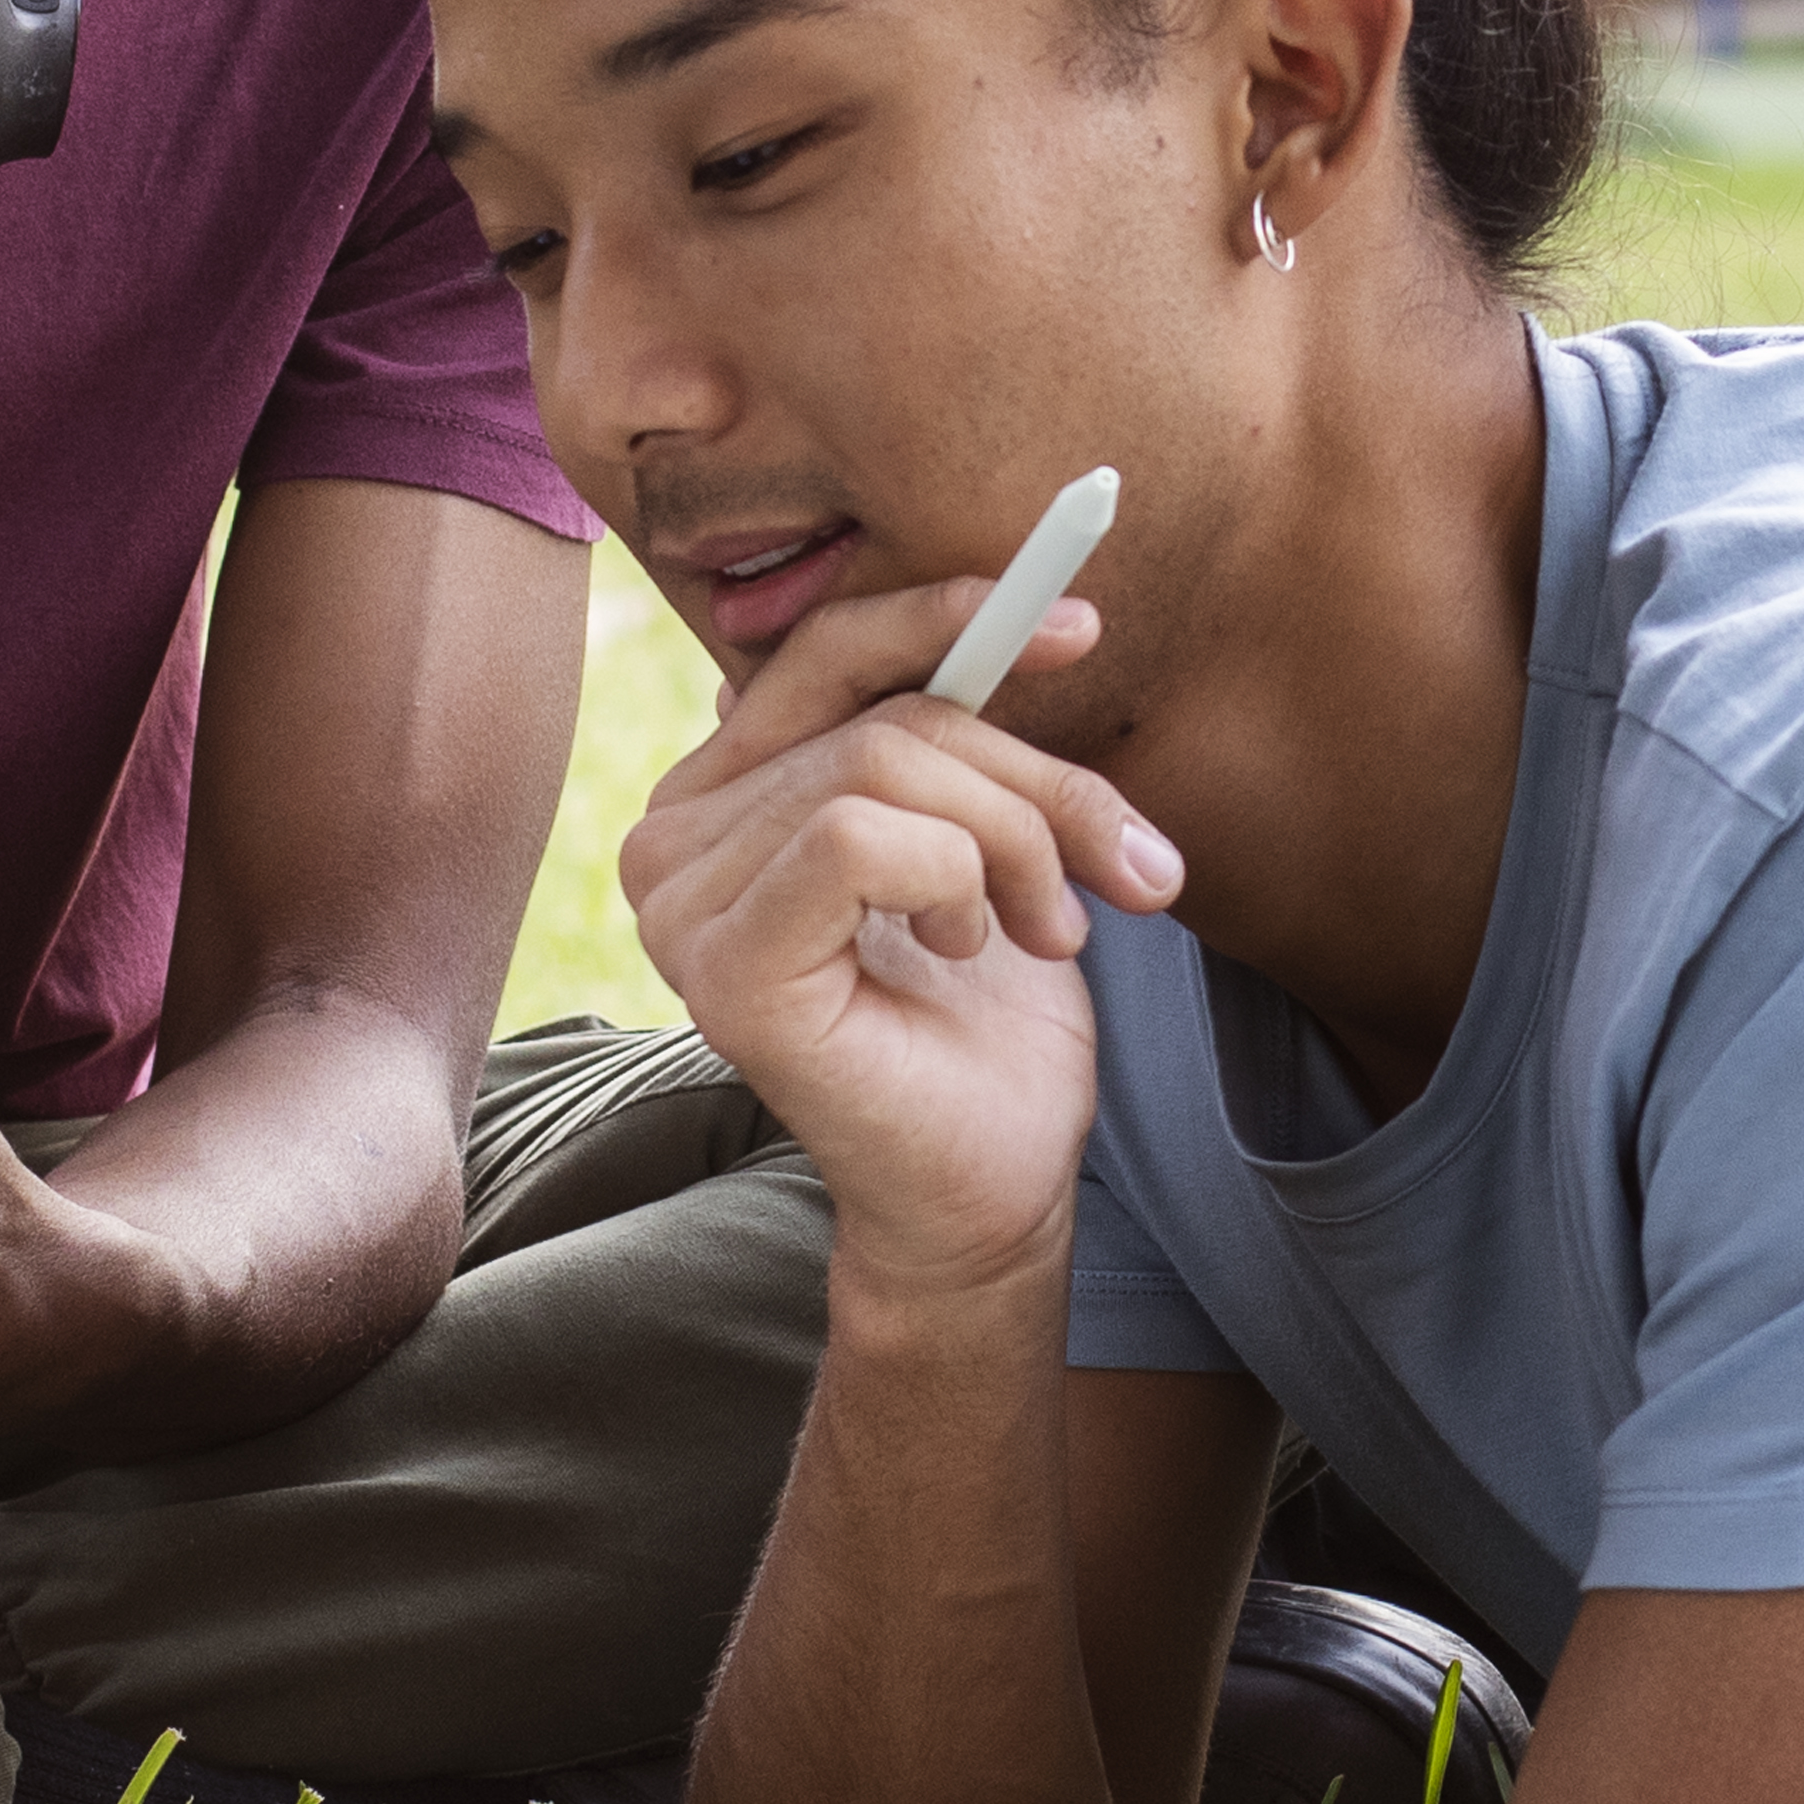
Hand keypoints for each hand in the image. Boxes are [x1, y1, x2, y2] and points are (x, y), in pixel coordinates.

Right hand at [612, 570, 1186, 1290]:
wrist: (992, 1186)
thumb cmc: (986, 1026)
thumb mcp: (989, 836)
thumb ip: (951, 735)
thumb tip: (985, 618)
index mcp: (724, 796)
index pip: (823, 652)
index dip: (946, 619)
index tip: (1080, 626)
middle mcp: (674, 840)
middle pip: (885, 718)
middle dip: (1034, 784)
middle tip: (1128, 866)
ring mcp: (682, 906)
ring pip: (885, 765)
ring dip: (1018, 843)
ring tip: (1049, 928)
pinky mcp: (722, 967)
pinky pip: (857, 837)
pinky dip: (954, 878)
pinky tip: (968, 948)